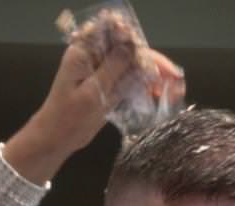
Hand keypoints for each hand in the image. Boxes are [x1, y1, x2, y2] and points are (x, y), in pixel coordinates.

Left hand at [4, 36, 184, 181]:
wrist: (59, 137)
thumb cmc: (69, 116)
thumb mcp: (92, 91)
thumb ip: (111, 68)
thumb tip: (130, 47)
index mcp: (84, 53)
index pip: (115, 38)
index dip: (140, 46)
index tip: (159, 63)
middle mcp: (94, 58)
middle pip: (129, 51)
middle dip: (153, 63)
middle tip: (176, 79)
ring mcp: (103, 72)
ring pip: (133, 66)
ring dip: (154, 75)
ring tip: (175, 89)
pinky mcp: (109, 86)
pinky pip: (131, 80)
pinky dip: (146, 86)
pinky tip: (160, 94)